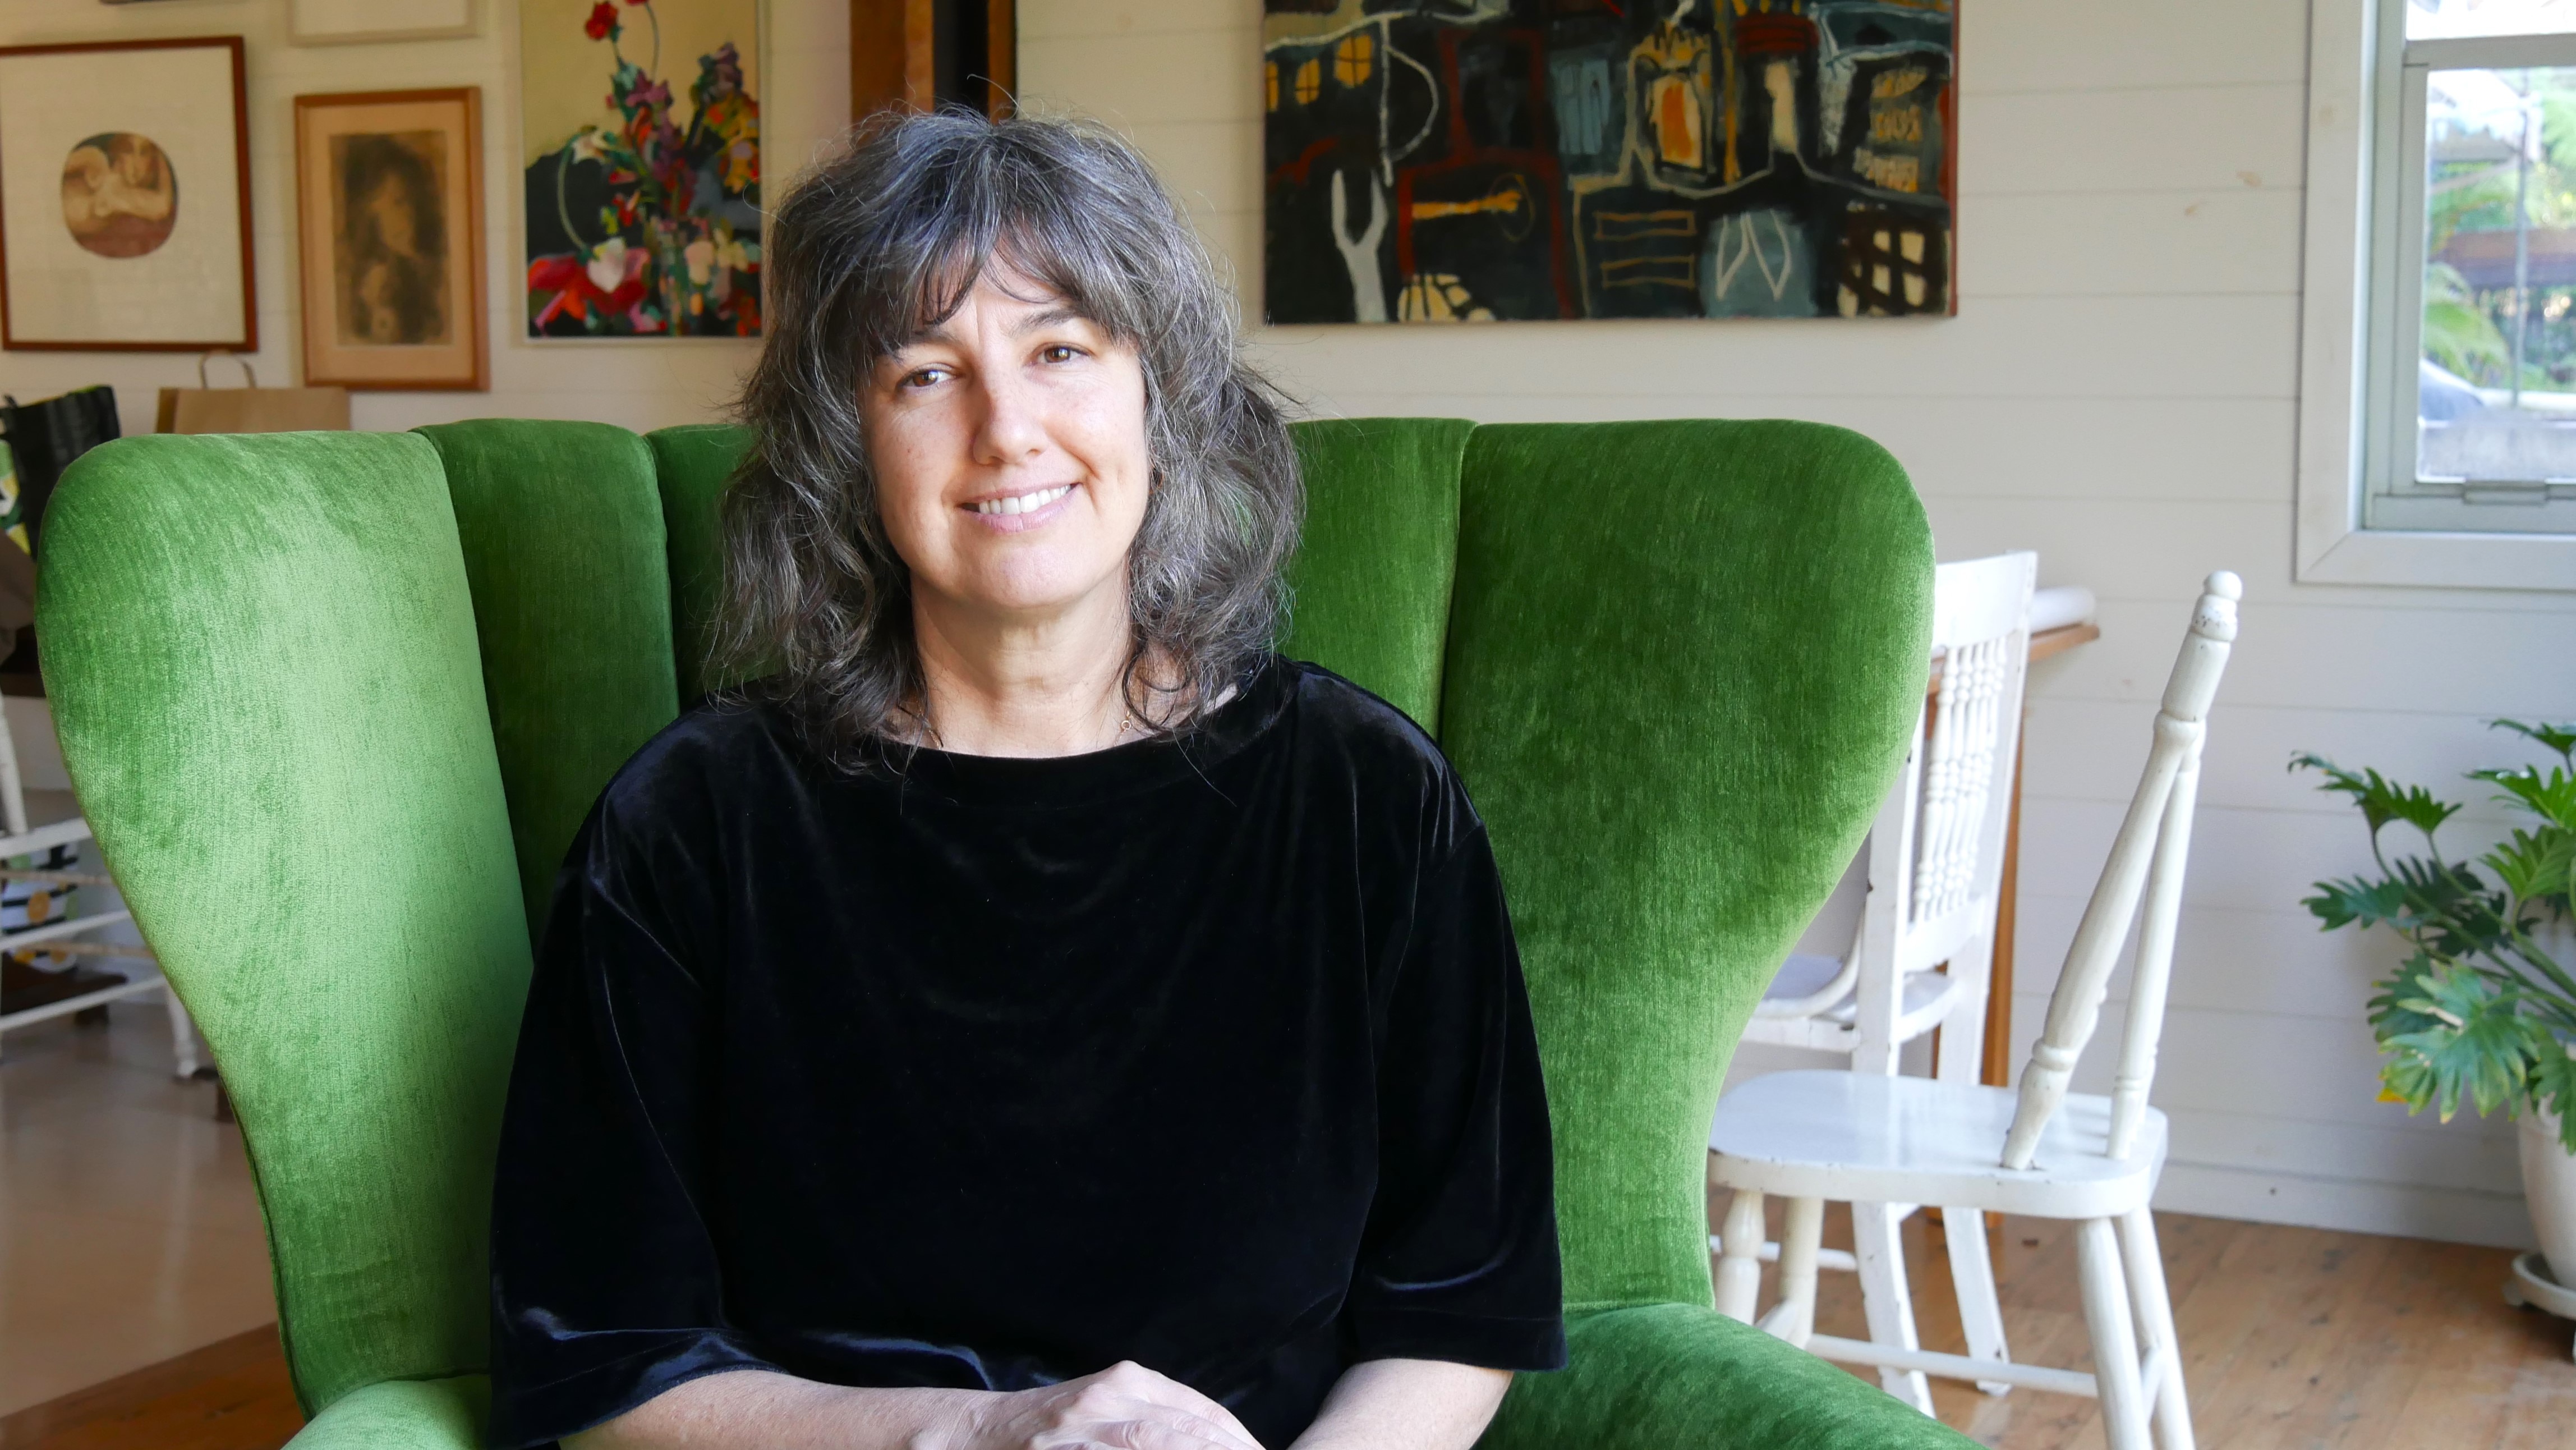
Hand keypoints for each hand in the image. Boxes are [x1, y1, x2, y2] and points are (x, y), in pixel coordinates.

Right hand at [941, 1361, 1264, 1449]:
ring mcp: (1087, 1425)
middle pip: (1189, 1429)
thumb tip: (1214, 1437)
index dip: (1237, 1438)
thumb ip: (1155, 1416)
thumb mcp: (1106, 1407)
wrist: (981, 1434)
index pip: (1201, 1410)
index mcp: (1130, 1380)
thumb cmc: (1053, 1428)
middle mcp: (1112, 1396)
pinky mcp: (1067, 1447)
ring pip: (1159, 1441)